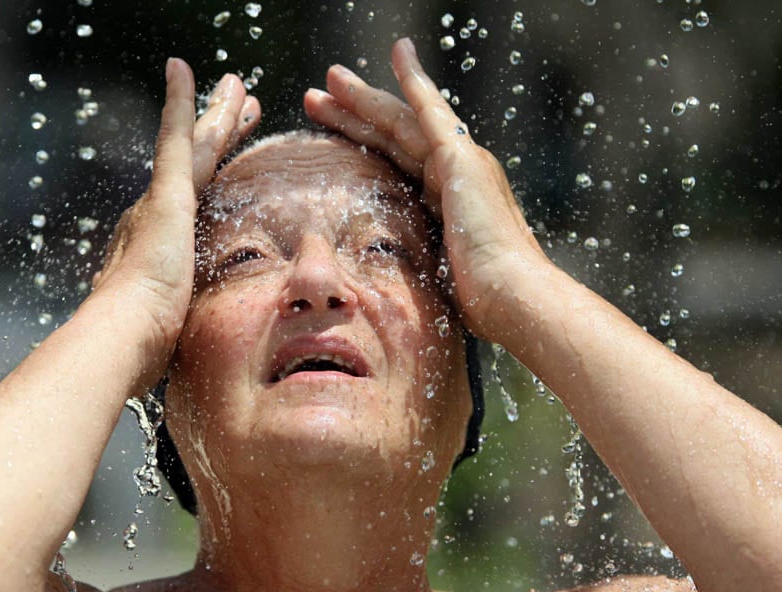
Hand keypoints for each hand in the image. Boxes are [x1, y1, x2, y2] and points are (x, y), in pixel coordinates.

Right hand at [94, 59, 259, 374]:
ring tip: (237, 87)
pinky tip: (185, 70)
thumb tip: (167, 349)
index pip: (195, 202)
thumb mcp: (169, 331)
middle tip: (240, 108)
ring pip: (194, 147)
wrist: (120, 338)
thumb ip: (174, 326)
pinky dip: (180, 102)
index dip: (211, 178)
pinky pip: (175, 137)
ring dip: (216, 115)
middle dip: (219, 137)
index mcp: (160, 247)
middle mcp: (153, 218)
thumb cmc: (142, 348)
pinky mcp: (166, 197)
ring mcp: (159, 204)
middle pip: (196, 167)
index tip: (221, 161)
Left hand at [304, 39, 548, 340]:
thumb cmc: (476, 303)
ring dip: (363, 98)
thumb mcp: (431, 278)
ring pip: (400, 120)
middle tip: (318, 96)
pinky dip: (415, 80)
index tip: (332, 131)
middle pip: (392, 135)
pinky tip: (399, 51)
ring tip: (327, 81)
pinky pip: (431, 110)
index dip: (362, 143)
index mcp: (444, 201)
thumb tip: (378, 287)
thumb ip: (412, 264)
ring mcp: (461, 162)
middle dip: (353, 114)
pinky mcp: (462, 159)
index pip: (394, 162)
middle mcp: (454, 174)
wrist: (512, 298)